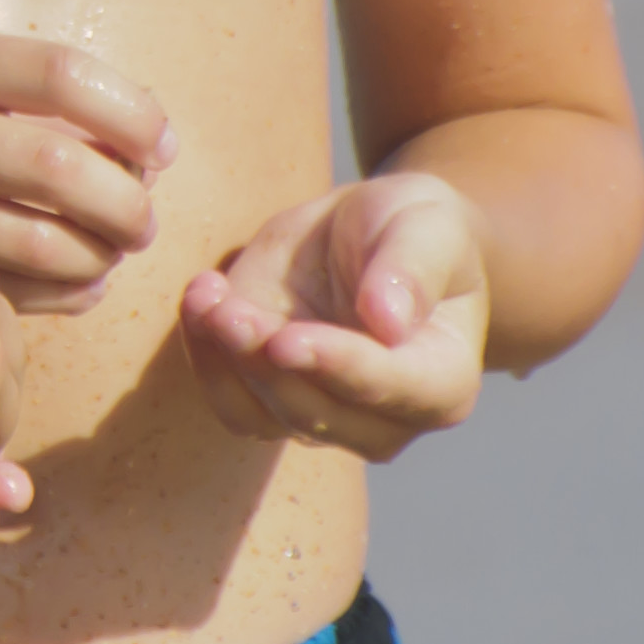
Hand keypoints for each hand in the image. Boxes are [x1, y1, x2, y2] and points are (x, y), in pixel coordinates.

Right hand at [0, 33, 168, 311]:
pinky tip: (79, 286)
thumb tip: (148, 146)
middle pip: (63, 166)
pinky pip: (8, 290)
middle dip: (129, 202)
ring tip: (113, 256)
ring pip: (42, 240)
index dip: (133, 112)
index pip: (63, 71)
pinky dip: (65, 293)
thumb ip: (23, 99)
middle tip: (146, 221)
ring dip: (102, 255)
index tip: (161, 148)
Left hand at [177, 174, 489, 459]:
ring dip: (226, 364)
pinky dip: (205, 358)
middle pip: (320, 415)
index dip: (339, 367)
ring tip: (206, 298)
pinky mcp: (272, 400)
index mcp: (443, 380)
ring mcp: (327, 418)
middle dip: (267, 367)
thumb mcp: (429, 226)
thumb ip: (414, 271)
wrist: (374, 233)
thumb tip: (390, 323)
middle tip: (229, 311)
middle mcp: (388, 418)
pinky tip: (200, 300)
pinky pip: (231, 403)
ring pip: (266, 416)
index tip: (289, 341)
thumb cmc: (418, 229)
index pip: (392, 388)